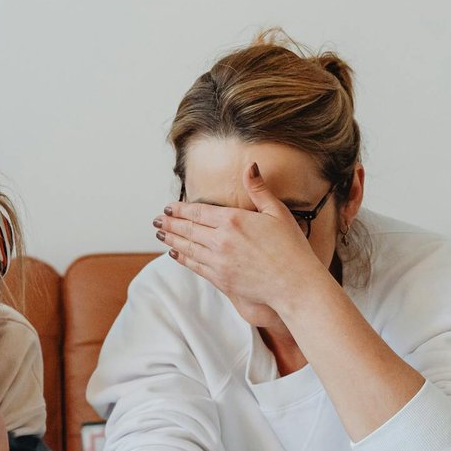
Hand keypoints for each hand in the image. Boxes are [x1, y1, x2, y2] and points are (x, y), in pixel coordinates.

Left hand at [154, 162, 329, 310]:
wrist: (294, 284)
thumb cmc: (291, 248)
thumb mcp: (277, 212)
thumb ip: (259, 189)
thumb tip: (250, 166)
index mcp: (234, 220)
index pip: (198, 211)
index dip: (180, 209)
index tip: (169, 207)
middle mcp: (221, 240)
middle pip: (188, 229)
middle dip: (170, 223)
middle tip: (157, 220)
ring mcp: (219, 261)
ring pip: (187, 248)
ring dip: (171, 239)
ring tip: (160, 234)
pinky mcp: (221, 279)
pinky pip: (195, 266)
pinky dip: (182, 258)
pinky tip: (174, 254)